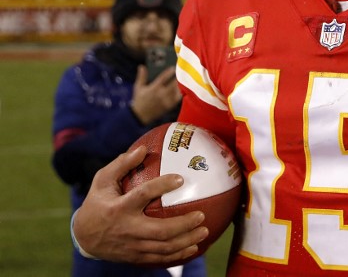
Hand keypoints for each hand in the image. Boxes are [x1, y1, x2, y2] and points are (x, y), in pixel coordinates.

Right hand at [73, 145, 207, 264]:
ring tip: (204, 231)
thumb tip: (143, 149)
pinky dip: (178, 255)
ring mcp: (132, 246)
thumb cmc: (98, 202)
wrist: (83, 236)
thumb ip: (122, 164)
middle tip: (201, 215)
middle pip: (158, 231)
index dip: (161, 186)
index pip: (142, 195)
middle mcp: (126, 229)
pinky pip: (159, 258)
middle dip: (182, 225)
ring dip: (186, 241)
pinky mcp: (135, 257)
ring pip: (162, 248)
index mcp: (119, 208)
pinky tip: (194, 248)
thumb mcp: (103, 181)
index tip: (181, 179)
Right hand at [131, 66, 181, 124]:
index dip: (169, 71)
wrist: (139, 116)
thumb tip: (142, 66)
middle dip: (177, 77)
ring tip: (182, 79)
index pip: (164, 77)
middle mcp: (161, 94)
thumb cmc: (139, 100)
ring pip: (177, 90)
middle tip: (181, 72)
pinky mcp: (169, 106)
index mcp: (153, 88)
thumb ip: (141, 76)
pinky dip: (180, 92)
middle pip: (173, 83)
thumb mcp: (138, 88)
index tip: (173, 67)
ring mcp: (166, 101)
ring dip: (180, 84)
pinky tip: (181, 88)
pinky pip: (178, 98)